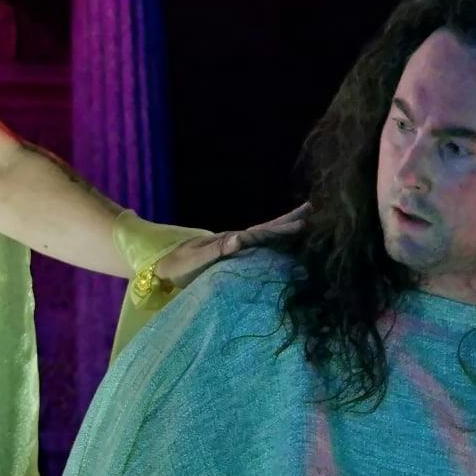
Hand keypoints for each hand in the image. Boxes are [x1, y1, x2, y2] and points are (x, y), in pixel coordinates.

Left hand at [153, 203, 308, 290]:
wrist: (162, 265)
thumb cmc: (177, 265)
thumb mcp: (195, 260)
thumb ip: (216, 250)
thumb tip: (239, 238)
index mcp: (230, 241)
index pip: (260, 234)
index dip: (280, 230)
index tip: (302, 224)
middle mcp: (235, 240)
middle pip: (267, 228)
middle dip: (289, 221)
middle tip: (313, 210)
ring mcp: (235, 245)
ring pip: (264, 233)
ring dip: (284, 226)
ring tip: (306, 218)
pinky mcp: (233, 253)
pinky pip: (259, 244)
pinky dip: (274, 239)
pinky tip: (284, 240)